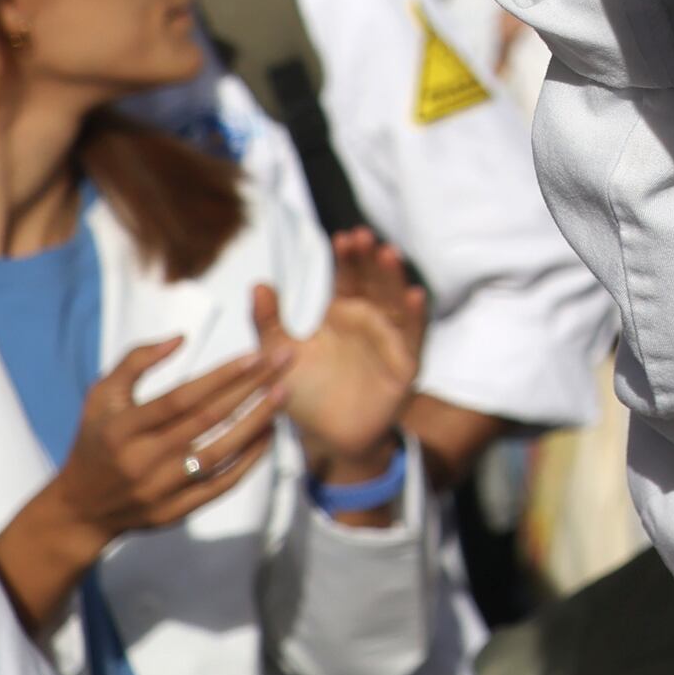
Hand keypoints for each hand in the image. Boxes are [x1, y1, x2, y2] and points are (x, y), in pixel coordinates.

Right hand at [0, 339, 284, 622]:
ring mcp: (159, 489)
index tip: (255, 354)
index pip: (179, 399)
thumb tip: (181, 338)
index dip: (220, 377)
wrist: (82, 508)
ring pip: (219, 454)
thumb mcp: (101, 396)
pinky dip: (249, 460)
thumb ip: (135, 362)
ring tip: (283, 393)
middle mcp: (140, 460)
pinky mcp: (175, 512)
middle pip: (206, 421)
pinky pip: (221, 485)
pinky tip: (268, 434)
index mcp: (121, 429)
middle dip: (250, 388)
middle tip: (284, 361)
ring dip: (256, 423)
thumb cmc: (98, 439)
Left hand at [275, 236, 429, 497]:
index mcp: (341, 313)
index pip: (347, 277)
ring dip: (394, 278)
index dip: (347, 258)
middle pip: (373, 282)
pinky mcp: (405, 362)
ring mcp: (389, 339)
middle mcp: (369, 320)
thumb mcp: (276, 354)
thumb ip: (267, 321)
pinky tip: (414, 295)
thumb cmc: (303, 393)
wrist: (325, 438)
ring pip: (395, 300)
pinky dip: (415, 315)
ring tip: (388, 254)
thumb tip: (258, 284)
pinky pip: (413, 335)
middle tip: (363, 236)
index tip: (342, 237)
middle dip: (369, 259)